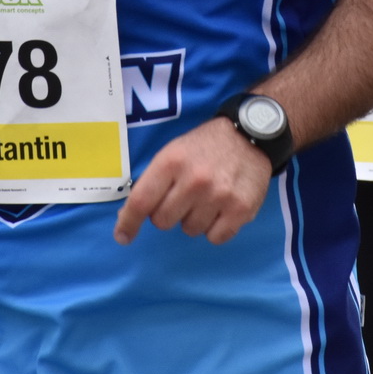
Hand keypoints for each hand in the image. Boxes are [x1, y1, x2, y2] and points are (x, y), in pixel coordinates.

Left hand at [113, 117, 271, 245]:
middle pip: (163, 221)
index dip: (128, 223)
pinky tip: (221, 209)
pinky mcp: (241, 209)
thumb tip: (129, 216)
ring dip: (194, 219)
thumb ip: (153, 182)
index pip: (141, 202)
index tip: (123, 236)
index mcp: (171, 162)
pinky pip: (215, 238)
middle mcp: (194, 180)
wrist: (250, 135)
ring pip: (190, 230)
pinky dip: (215, 228)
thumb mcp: (172, 153)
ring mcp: (219, 196)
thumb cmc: (204, 146)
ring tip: (206, 198)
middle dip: (168, 213)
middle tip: (182, 197)